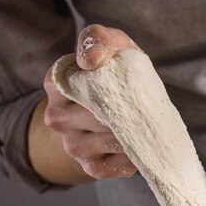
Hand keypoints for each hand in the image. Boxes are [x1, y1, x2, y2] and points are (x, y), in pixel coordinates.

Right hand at [31, 25, 140, 183]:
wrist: (114, 107)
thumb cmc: (114, 71)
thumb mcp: (109, 45)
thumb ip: (100, 39)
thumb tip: (93, 60)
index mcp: (56, 83)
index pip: (84, 84)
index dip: (113, 83)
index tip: (130, 81)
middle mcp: (57, 117)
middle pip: (103, 116)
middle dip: (130, 110)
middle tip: (148, 104)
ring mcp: (72, 146)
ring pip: (114, 140)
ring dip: (136, 133)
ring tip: (148, 122)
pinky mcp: (91, 167)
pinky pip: (119, 164)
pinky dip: (137, 154)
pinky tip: (142, 144)